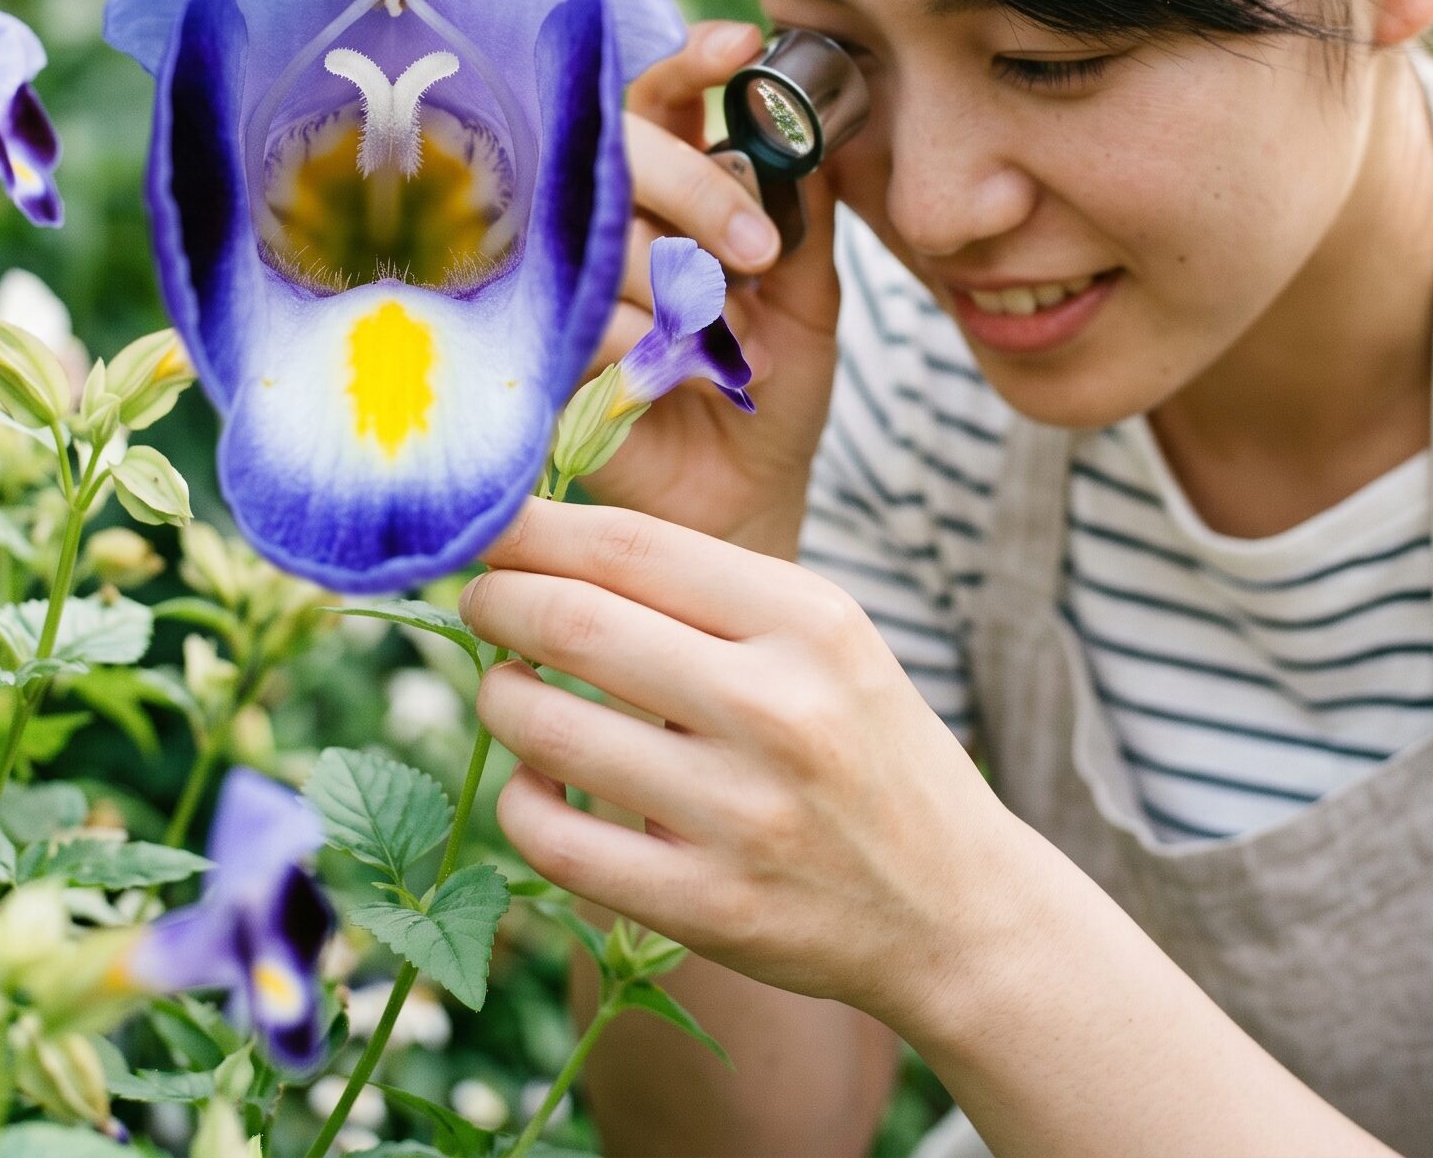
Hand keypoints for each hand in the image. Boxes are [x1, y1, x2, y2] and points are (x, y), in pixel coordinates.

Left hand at [458, 500, 1021, 1034]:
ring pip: (547, 730)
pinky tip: (534, 780)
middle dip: (496, 600)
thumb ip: (711, 593)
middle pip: (575, 623)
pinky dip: (519, 800)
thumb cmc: (869, 747)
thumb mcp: (828, 640)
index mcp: (809, 622)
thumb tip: (556, 545)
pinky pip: (555, 842)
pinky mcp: (705, 907)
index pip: (632, 546)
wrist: (956, 910)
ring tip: (502, 683)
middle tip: (475, 598)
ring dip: (496, 696)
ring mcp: (739, 815)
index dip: (536, 527)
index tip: (490, 521)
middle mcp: (777, 708)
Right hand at [597, 21, 841, 555]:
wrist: (745, 498)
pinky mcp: (546, 343)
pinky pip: (590, 312)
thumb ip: (803, 218)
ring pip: (607, 230)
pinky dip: (649, 342)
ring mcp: (570, 276)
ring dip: (684, 285)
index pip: (662, 100)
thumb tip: (812, 132)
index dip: (691, 62)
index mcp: (674, 194)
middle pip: (622, 147)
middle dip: (697, 188)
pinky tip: (680, 374)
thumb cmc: (772, 390)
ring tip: (733, 342)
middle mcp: (612, 220)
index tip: (740, 43)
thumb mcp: (810, 297)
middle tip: (757, 250)